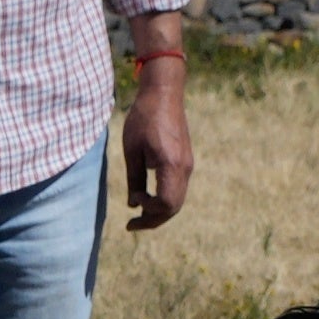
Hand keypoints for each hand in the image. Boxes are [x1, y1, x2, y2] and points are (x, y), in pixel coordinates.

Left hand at [122, 58, 195, 232]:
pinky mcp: (186, 161)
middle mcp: (184, 168)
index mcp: (171, 165)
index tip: (132, 204)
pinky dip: (164, 199)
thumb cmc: (143, 118)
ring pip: (177, 200)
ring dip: (158, 211)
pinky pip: (177, 189)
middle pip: (173, 207)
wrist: (164, 93)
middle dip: (153, 219)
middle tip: (131, 225)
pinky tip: (147, 198)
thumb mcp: (132, 150)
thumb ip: (134, 179)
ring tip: (138, 215)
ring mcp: (188, 165)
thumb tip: (133, 204)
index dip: (148, 212)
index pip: (165, 204)